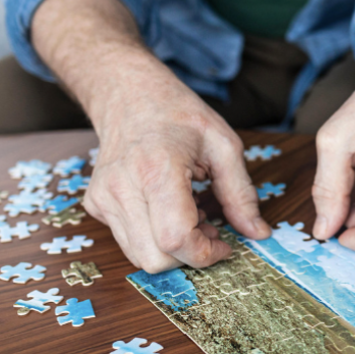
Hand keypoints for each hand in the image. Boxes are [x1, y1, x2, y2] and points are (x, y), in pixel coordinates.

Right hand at [29, 0, 269, 273]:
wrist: (129, 94)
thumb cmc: (178, 114)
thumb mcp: (224, 146)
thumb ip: (242, 194)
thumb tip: (258, 233)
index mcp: (157, 170)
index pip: (176, 240)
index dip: (206, 253)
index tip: (226, 244)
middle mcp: (122, 188)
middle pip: (156, 259)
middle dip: (190, 256)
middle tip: (211, 227)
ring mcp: (103, 198)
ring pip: (140, 257)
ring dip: (173, 250)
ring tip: (192, 216)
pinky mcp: (96, 205)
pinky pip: (129, 242)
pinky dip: (155, 239)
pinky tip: (170, 210)